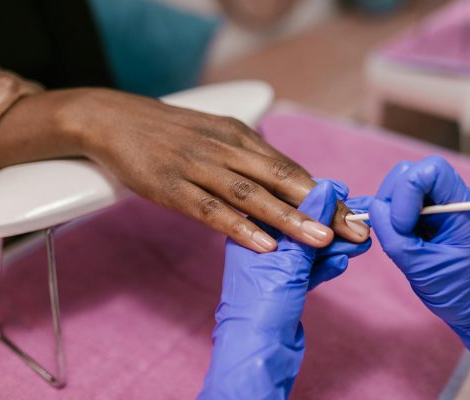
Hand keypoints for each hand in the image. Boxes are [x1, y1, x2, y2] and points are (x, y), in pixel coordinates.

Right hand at [0, 88, 369, 251]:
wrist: (114, 118)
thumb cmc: (171, 133)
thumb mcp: (217, 138)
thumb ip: (248, 162)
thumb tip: (282, 189)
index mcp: (242, 137)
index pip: (293, 170)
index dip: (326, 195)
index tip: (354, 216)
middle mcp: (227, 149)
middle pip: (283, 180)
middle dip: (322, 207)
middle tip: (355, 232)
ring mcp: (199, 166)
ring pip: (252, 194)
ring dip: (289, 218)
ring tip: (321, 239)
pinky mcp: (171, 185)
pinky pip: (210, 208)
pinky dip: (239, 226)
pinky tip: (264, 243)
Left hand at [199, 180, 369, 398]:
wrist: (257, 353)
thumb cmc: (263, 305)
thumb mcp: (289, 258)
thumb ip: (308, 223)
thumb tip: (326, 187)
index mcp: (250, 231)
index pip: (287, 204)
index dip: (318, 198)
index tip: (344, 194)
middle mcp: (260, 246)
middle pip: (302, 226)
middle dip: (333, 225)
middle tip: (362, 222)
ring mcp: (273, 268)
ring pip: (310, 249)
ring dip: (336, 245)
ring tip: (363, 240)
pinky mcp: (285, 288)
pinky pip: (310, 269)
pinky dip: (327, 266)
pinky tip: (344, 261)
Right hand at [368, 156, 469, 378]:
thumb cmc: (458, 289)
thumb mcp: (423, 269)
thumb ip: (396, 238)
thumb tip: (373, 208)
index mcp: (461, 205)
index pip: (431, 170)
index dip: (407, 191)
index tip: (403, 225)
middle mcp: (449, 196)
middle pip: (409, 172)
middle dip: (392, 199)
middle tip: (393, 231)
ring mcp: (435, 203)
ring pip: (398, 183)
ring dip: (388, 208)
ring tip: (397, 237)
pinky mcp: (422, 213)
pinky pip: (396, 201)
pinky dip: (386, 215)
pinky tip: (393, 235)